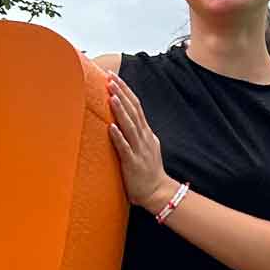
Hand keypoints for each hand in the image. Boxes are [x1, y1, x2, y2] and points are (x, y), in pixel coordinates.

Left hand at [105, 72, 174, 208]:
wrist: (158, 192)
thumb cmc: (148, 172)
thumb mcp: (145, 147)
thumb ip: (137, 134)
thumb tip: (124, 121)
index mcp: (146, 133)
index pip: (136, 106)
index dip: (126, 90)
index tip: (114, 77)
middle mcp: (144, 138)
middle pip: (133, 110)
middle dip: (121, 93)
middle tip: (110, 78)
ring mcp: (139, 150)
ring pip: (130, 126)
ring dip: (120, 110)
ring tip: (112, 96)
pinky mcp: (133, 163)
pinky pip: (125, 148)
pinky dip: (118, 137)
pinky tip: (111, 127)